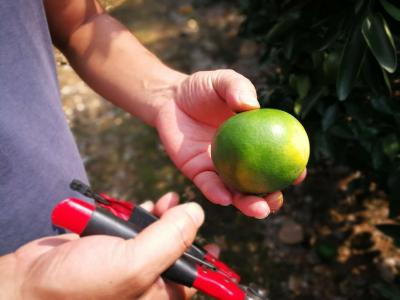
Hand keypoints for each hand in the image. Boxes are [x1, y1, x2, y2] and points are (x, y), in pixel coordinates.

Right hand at [5, 193, 215, 299]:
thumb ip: (170, 239)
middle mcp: (145, 281)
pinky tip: (142, 207)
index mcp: (157, 294)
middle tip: (184, 209)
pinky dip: (139, 215)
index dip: (208, 265)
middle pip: (175, 252)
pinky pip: (134, 228)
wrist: (32, 282)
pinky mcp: (111, 246)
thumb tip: (196, 213)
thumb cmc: (81, 286)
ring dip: (161, 217)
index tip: (217, 248)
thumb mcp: (134, 264)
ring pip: (155, 235)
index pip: (193, 281)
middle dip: (182, 229)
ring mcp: (127, 262)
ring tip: (164, 203)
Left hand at [156, 69, 305, 218]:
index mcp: (251, 139)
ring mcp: (217, 167)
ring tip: (258, 210)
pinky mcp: (196, 172)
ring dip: (247, 204)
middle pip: (258, 184)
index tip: (300, 174)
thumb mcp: (221, 81)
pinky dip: (217, 193)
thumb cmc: (200, 89)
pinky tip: (225, 198)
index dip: (289, 168)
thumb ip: (236, 87)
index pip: (275, 158)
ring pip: (234, 192)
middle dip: (270, 198)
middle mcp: (237, 159)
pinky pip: (208, 185)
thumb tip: (252, 105)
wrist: (170, 98)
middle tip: (276, 201)